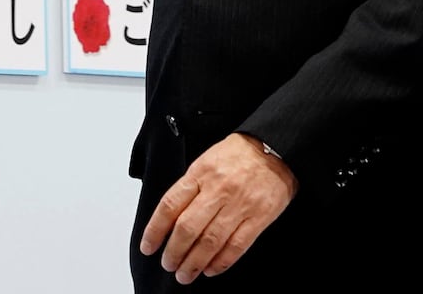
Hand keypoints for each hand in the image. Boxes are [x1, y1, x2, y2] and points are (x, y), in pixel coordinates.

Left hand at [139, 133, 296, 283]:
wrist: (274, 148)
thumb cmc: (238, 154)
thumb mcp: (206, 160)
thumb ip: (190, 187)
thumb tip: (170, 217)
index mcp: (200, 173)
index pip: (170, 205)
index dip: (155, 229)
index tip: (148, 246)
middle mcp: (218, 190)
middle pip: (188, 227)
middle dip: (174, 252)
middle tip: (168, 264)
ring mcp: (239, 205)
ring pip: (210, 241)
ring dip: (194, 262)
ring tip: (185, 274)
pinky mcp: (259, 218)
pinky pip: (237, 245)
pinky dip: (221, 261)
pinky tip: (211, 269)